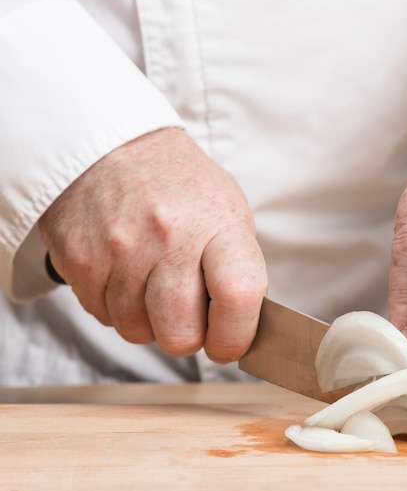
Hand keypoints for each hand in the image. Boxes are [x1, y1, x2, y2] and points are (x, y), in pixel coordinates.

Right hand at [39, 127, 266, 362]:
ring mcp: (120, 250)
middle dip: (188, 336)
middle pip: (180, 333)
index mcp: (218, 225)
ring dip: (149, 321)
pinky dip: (117, 307)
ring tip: (153, 283)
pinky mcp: (80, 260)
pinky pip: (103, 316)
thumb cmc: (178, 185)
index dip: (236, 336)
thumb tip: (243, 326)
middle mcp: (169, 237)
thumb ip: (239, 268)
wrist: (110, 146)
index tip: (229, 344)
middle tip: (188, 314)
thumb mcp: (227, 211)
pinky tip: (125, 275)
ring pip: (138, 332)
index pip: (238, 296)